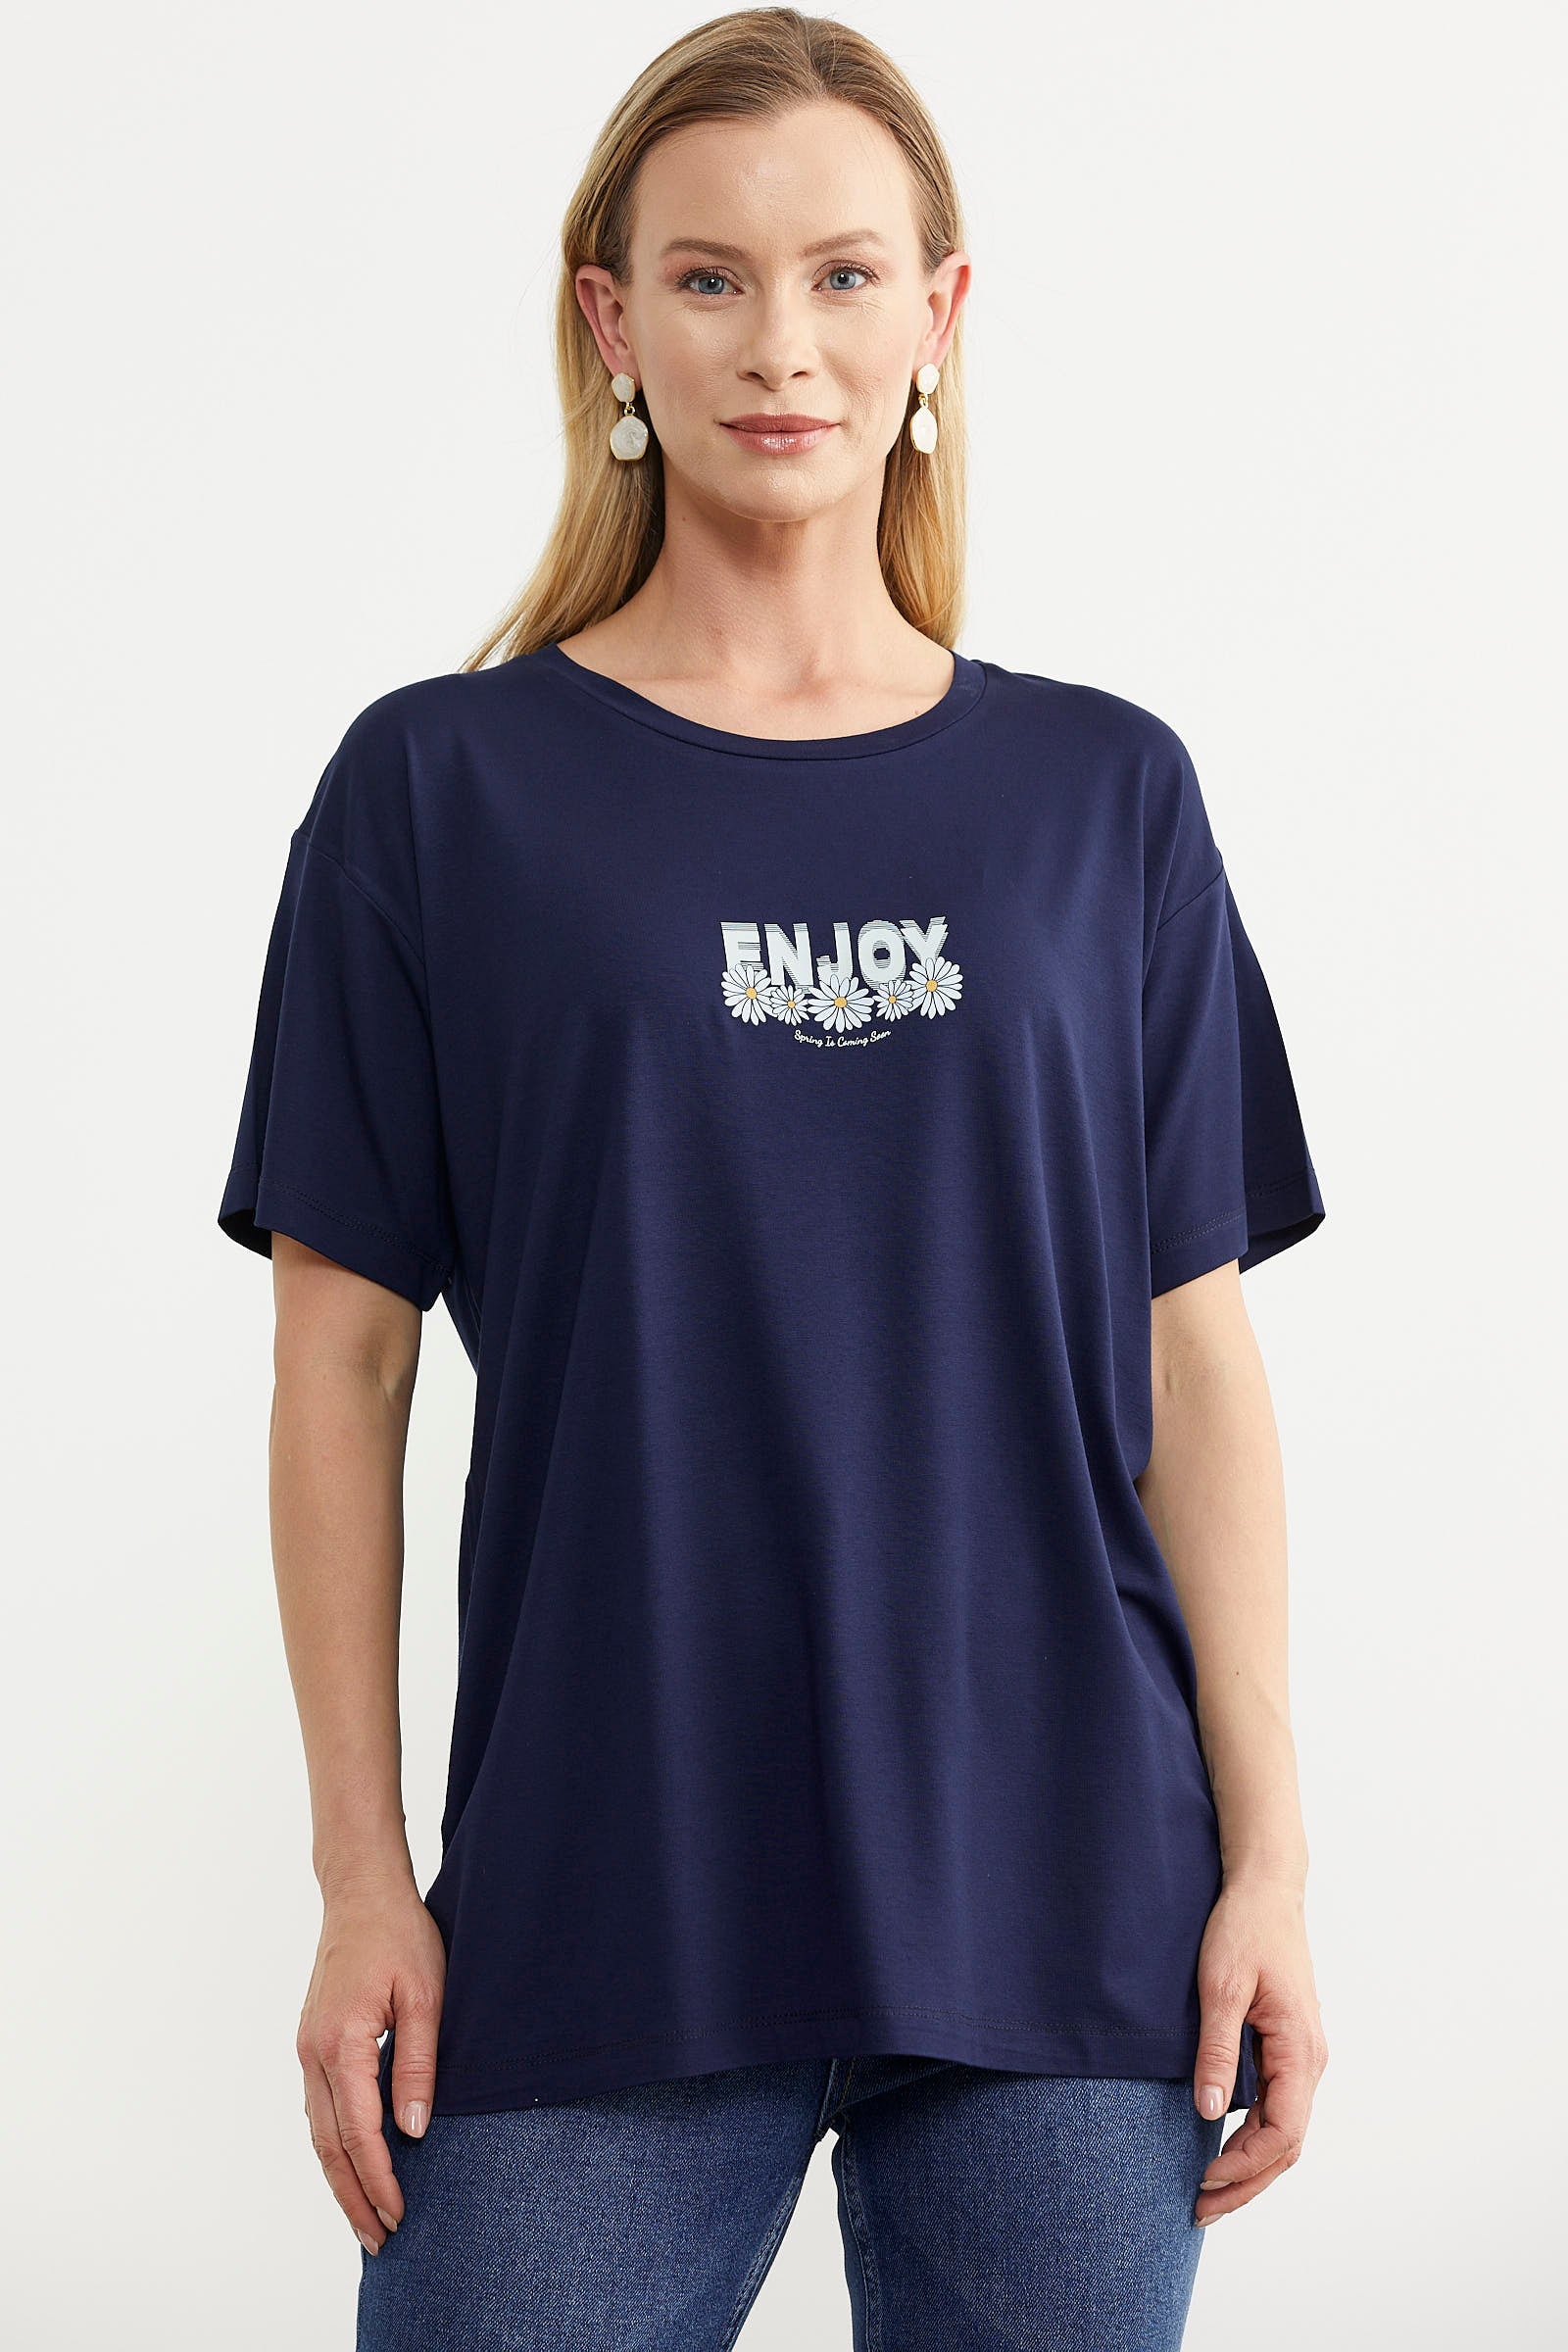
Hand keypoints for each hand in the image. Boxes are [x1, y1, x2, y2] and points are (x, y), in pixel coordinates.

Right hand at [297, 1874, 447, 2254]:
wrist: (361, 1894)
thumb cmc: (399, 1936)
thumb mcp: (425, 1995)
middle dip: (354, 2197)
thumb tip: (414, 2130)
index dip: (380, 2178)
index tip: (401, 2214)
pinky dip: (334, 2148)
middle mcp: (314, 2054)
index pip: (359, 2132)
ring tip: (367, 2219)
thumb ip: (417, 2064)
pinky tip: (353, 2167)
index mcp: (341, 2042)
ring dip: (341, 2179)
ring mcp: (307, 2050)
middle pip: (329, 2146)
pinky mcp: (313, 2045)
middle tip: (381, 2240)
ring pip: (318, 2133)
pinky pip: (319, 2110)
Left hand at [1190, 1874, 1327, 2224]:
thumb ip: (1217, 2049)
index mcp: (1300, 2050)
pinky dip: (1256, 2138)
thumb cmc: (1244, 1930)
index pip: (1282, 2133)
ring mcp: (1304, 2055)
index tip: (1203, 2181)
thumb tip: (1210, 2112)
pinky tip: (1225, 2148)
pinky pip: (1280, 2107)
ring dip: (1251, 2166)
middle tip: (1200, 2210)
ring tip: (1209, 2193)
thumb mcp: (1221, 1985)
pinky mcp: (1290, 2047)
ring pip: (1286, 2131)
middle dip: (1246, 2183)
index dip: (1243, 2166)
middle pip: (1287, 2145)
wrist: (1266, 1889)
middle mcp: (1310, 2061)